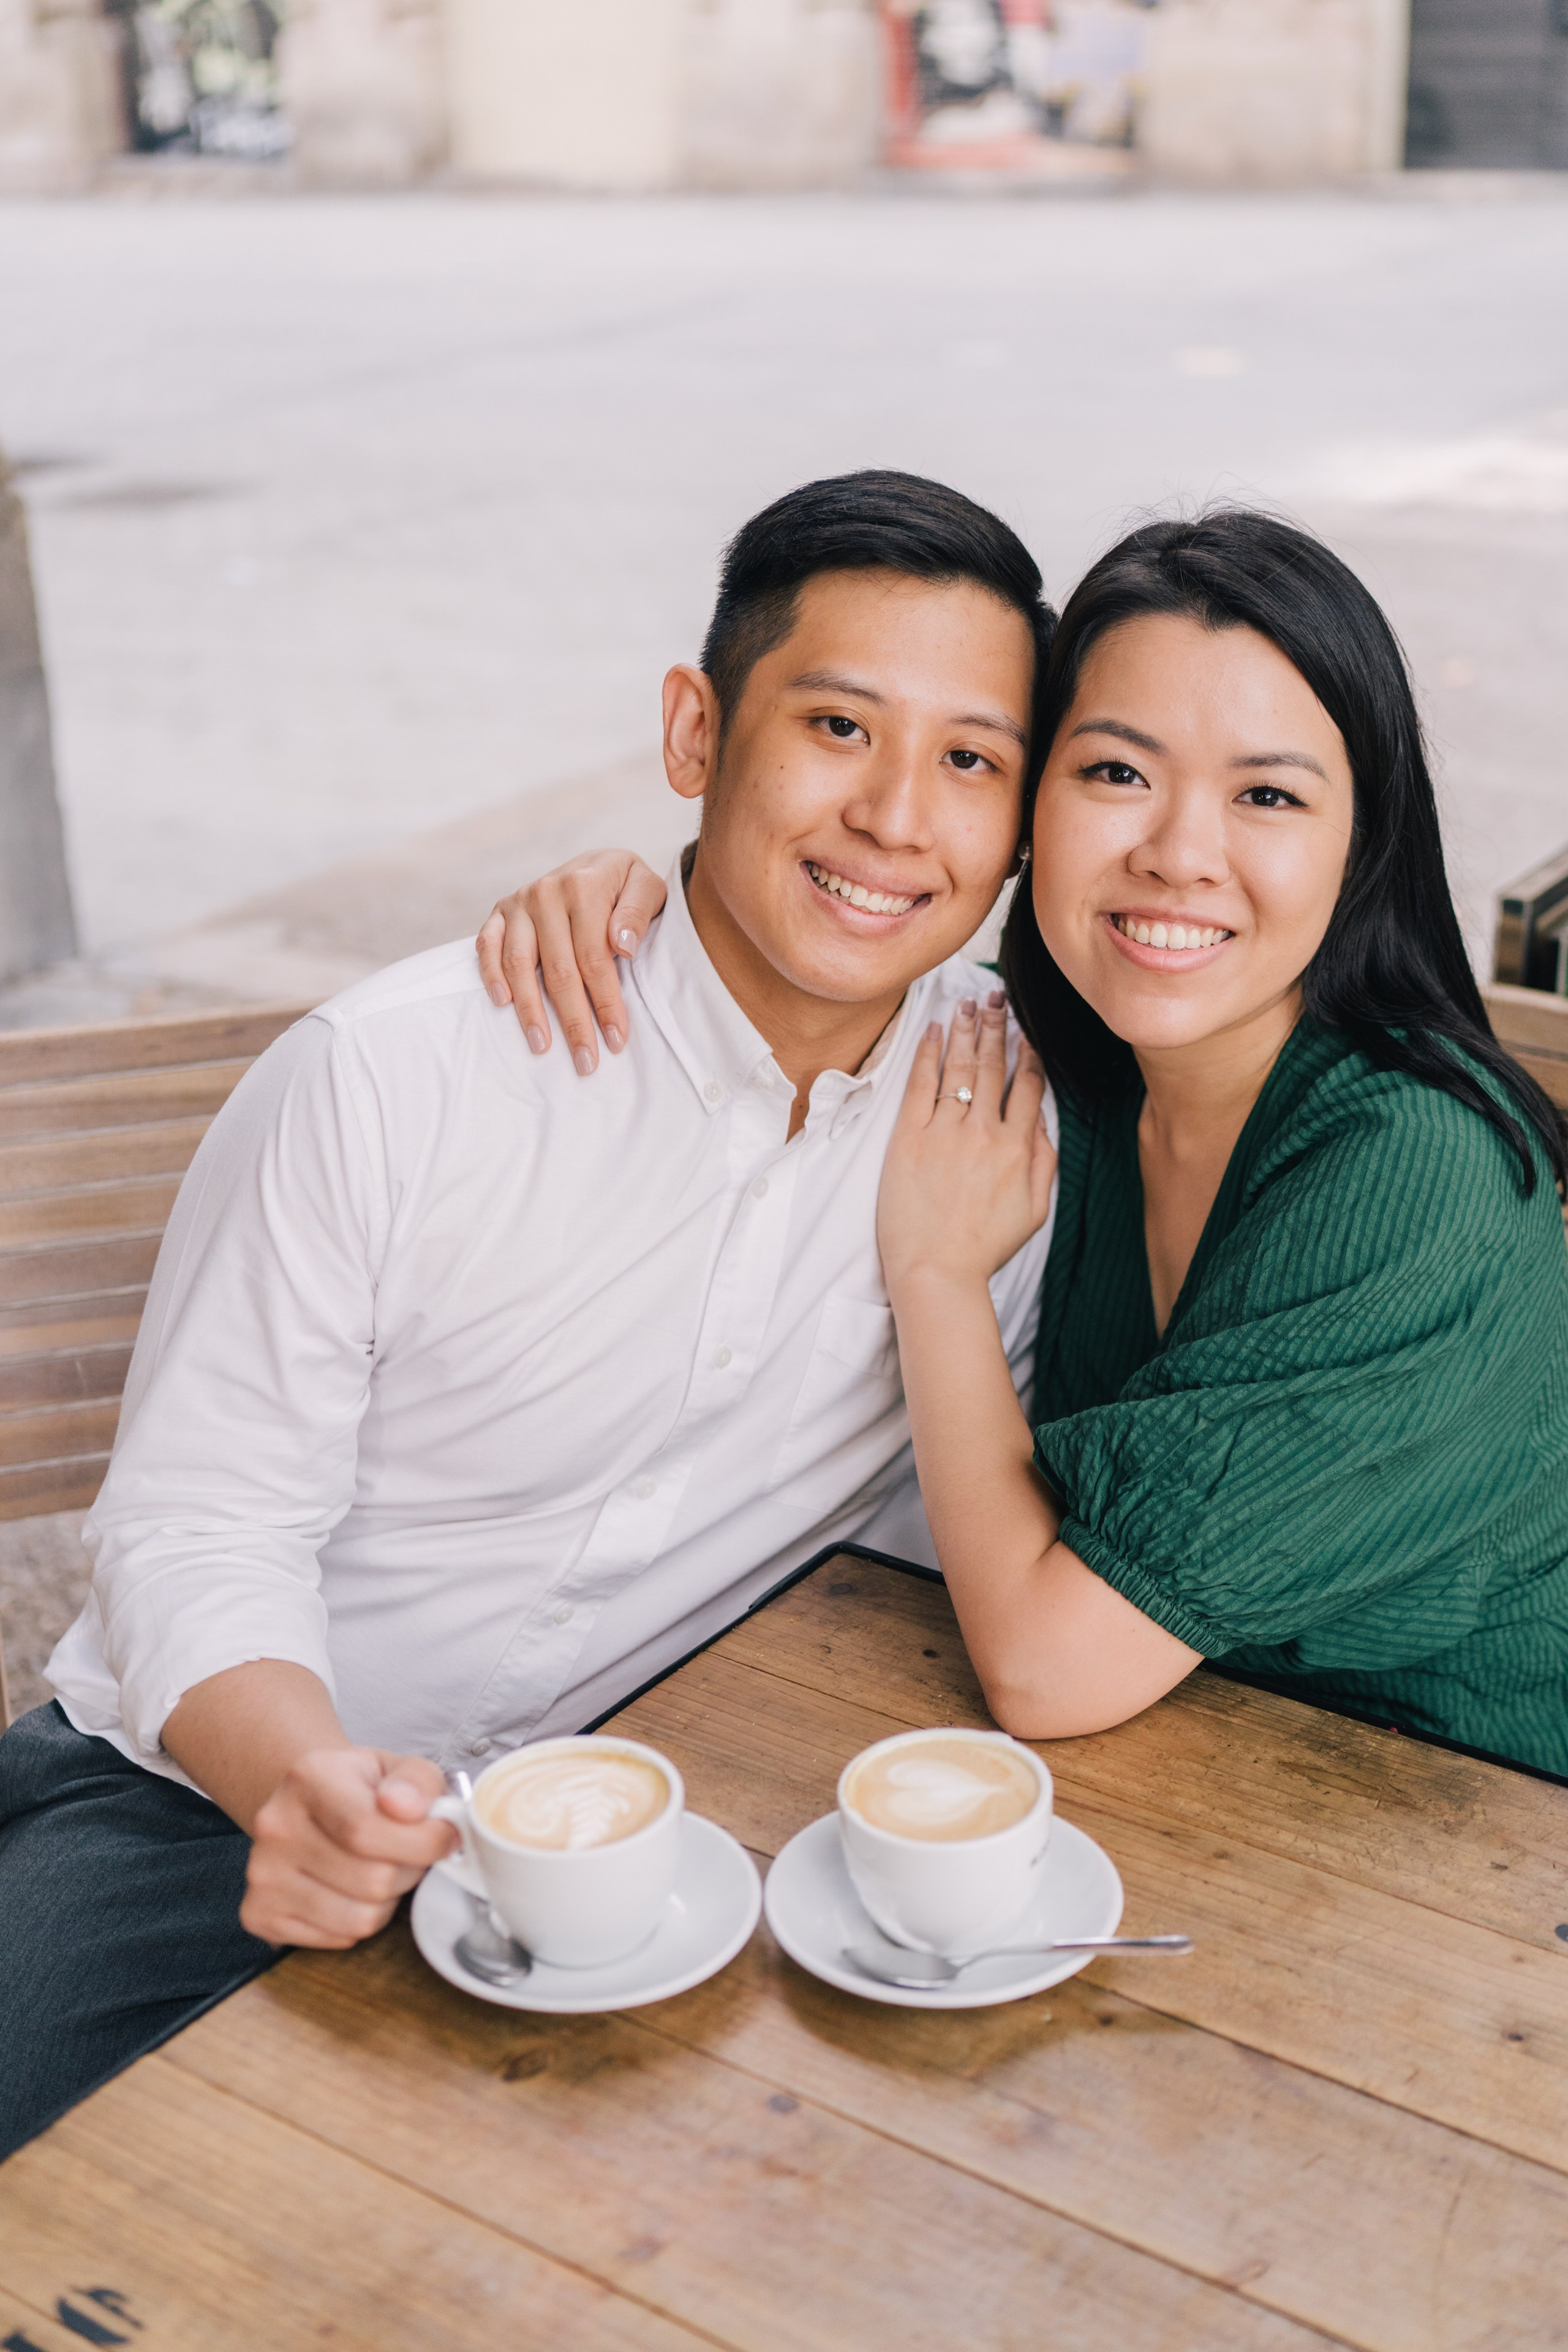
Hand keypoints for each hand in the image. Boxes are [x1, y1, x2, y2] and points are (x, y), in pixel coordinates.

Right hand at [241, 1746, 456, 1948]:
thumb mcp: (399, 1767)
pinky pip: (339, 1939)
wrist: (312, 1806)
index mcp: (308, 1777)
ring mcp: (262, 1874)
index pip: (367, 1828)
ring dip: (387, 1901)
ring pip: (360, 1919)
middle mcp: (275, 1825)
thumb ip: (418, 1781)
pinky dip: (358, 1922)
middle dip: (409, 1870)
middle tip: (406, 1853)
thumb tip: (407, 1808)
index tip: (446, 1836)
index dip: (424, 1841)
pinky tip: (351, 1890)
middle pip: (372, 1880)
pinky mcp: (260, 1913)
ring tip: (379, 1870)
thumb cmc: (363, 1790)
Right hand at [475, 850, 668, 1072]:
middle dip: (573, 1021)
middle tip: (585, 1060)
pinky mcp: (500, 911)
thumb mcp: (648, 886)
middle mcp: (547, 892)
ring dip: (529, 1010)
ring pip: (520, 964)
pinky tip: (502, 1004)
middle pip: (559, 969)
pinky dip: (490, 974)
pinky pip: (487, 945)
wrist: (596, 861)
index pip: (595, 958)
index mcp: (585, 885)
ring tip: (542, 1046)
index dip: (606, 1003)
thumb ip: (638, 912)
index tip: (616, 1040)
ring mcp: (520, 902)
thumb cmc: (625, 884)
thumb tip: (623, 947)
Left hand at [878, 992, 1055, 1298]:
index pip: (1027, 1085)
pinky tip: (935, 1030)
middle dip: (997, 1026)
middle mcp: (985, 1132)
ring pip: (961, 1068)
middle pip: (994, 1067)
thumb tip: (1041, 1120)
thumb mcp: (1036, 1209)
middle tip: (996, 997)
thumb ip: (1044, 1160)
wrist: (937, 1270)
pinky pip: (920, 1084)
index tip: (1025, 1030)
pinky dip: (929, 1052)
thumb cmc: (984, 1246)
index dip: (1028, 1052)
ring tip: (969, 1003)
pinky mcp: (909, 1137)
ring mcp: (945, 1131)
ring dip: (967, 1030)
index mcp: (1019, 1148)